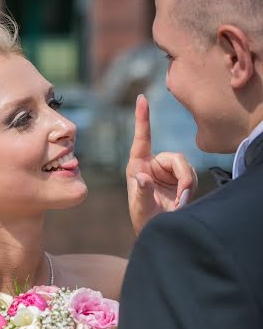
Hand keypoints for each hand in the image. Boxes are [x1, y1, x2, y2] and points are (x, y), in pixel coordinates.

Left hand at [127, 94, 197, 235]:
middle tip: (183, 195)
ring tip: (179, 203)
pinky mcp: (179, 178)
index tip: (141, 98)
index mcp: (137, 165)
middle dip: (184, 176)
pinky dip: (190, 188)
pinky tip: (182, 201)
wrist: (156, 229)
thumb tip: (143, 178)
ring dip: (187, 185)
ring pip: (186, 167)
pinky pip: (191, 176)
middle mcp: (152, 164)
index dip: (142, 118)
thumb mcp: (140, 207)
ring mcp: (167, 170)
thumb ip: (142, 192)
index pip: (142, 138)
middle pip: (176, 158)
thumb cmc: (143, 218)